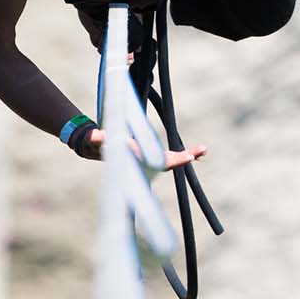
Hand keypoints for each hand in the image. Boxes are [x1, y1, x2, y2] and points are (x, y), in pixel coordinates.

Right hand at [82, 127, 206, 169]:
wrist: (96, 147)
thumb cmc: (96, 144)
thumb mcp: (95, 140)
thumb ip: (96, 138)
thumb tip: (96, 136)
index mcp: (136, 158)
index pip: (157, 161)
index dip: (173, 160)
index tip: (187, 157)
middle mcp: (144, 160)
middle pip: (169, 162)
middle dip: (184, 158)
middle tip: (201, 151)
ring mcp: (148, 157)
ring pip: (172, 159)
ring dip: (187, 155)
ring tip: (203, 150)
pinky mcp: (149, 152)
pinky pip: (169, 155)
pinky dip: (182, 154)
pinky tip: (196, 154)